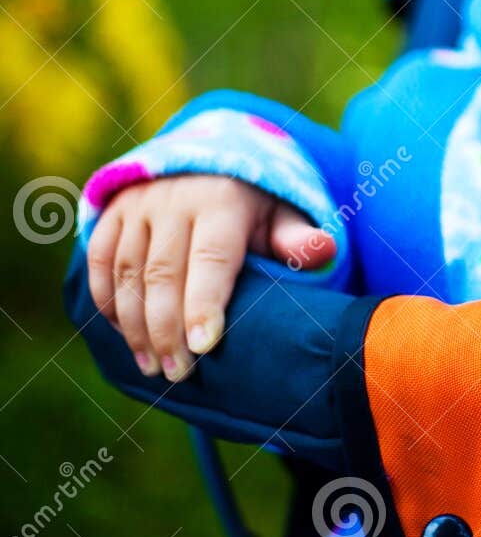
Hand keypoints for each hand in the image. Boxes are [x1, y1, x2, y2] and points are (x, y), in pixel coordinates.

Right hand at [85, 176, 335, 380]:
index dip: (205, 303)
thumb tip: (324, 250)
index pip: (211, 258)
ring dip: (135, 326)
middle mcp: (173, 200)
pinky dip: (106, 302)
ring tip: (152, 367)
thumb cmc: (253, 205)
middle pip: (164, 274)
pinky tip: (124, 336)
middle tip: (178, 374)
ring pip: (126, 273)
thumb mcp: (281, 214)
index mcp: (221, 201)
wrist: (206, 161)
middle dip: (167, 330)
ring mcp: (137, 205)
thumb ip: (297, 237)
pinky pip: (100, 262)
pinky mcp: (111, 213)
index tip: (204, 347)